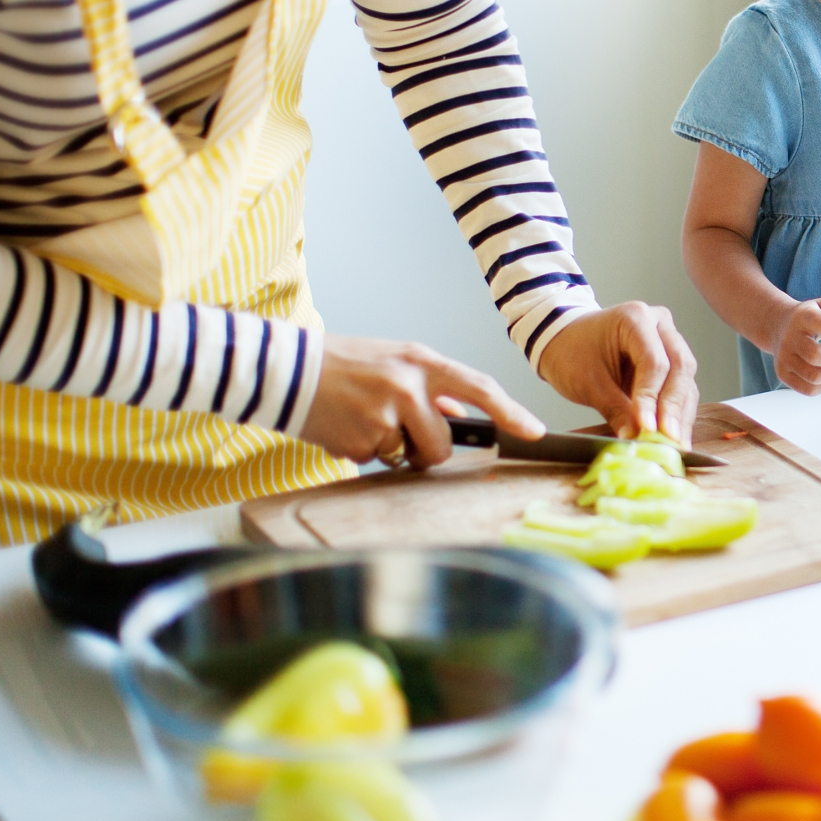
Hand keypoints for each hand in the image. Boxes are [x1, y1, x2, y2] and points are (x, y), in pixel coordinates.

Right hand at [302, 335, 543, 465]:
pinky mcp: (359, 442)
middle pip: (443, 443)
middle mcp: (407, 387)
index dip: (510, 411)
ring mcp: (383, 416)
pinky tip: (344, 425)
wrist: (285, 369)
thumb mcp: (394, 359)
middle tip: (402, 432)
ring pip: (409, 456)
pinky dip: (361, 450)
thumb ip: (429, 383)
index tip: (534, 430)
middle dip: (428, 448)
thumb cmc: (343, 363)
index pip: (479, 387)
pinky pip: (376, 461)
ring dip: (392, 448)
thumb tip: (458, 411)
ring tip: (364, 419)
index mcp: (421, 361)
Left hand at [538, 303, 699, 441]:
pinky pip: (682, 387)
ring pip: (686, 380)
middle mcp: (660, 324)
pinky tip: (676, 437)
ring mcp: (668, 341)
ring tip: (676, 444)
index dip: (652, 397)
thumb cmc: (571, 352)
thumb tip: (635, 437)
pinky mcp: (670, 360)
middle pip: (680, 367)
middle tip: (669, 438)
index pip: (654, 362)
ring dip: (682, 414)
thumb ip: (615, 409)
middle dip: (673, 407)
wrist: (564, 339)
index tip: (648, 428)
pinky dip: (679, 413)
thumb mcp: (587, 382)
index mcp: (636, 318)